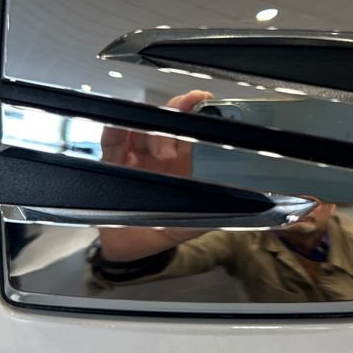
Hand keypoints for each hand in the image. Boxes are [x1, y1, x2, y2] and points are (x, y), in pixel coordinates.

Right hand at [97, 90, 214, 261]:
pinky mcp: (112, 162)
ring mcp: (137, 156)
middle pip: (168, 121)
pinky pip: (113, 141)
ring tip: (160, 152)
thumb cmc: (158, 232)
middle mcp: (162, 155)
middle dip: (176, 113)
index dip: (198, 113)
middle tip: (182, 121)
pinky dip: (116, 130)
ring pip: (143, 127)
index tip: (203, 102)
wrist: (126, 250)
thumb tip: (239, 206)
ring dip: (150, 130)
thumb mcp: (189, 225)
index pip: (193, 131)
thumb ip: (212, 214)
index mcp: (184, 164)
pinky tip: (120, 125)